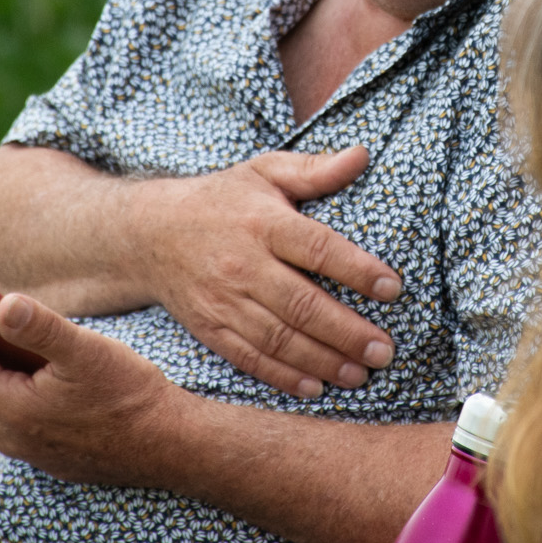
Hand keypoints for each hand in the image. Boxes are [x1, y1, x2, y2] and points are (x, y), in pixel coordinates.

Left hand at [0, 295, 187, 488]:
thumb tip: (0, 304)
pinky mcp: (50, 460)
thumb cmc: (130, 394)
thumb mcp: (86, 350)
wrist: (169, 446)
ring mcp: (32, 453)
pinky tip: (22, 384)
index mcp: (16, 407)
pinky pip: (6, 431)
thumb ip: (40, 327)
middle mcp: (15, 437)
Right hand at [129, 146, 401, 398]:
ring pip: (279, 338)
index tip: (393, 289)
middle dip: (346, 332)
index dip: (356, 270)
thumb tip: (362, 155)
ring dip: (323, 361)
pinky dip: (283, 377)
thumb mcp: (263, 172)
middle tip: (385, 350)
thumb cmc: (221, 201)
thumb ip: (313, 169)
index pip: (316, 247)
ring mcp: (223, 300)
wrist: (148, 235)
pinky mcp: (209, 328)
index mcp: (262, 223)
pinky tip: (315, 387)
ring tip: (362, 374)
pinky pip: (250, 358)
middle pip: (301, 304)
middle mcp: (242, 264)